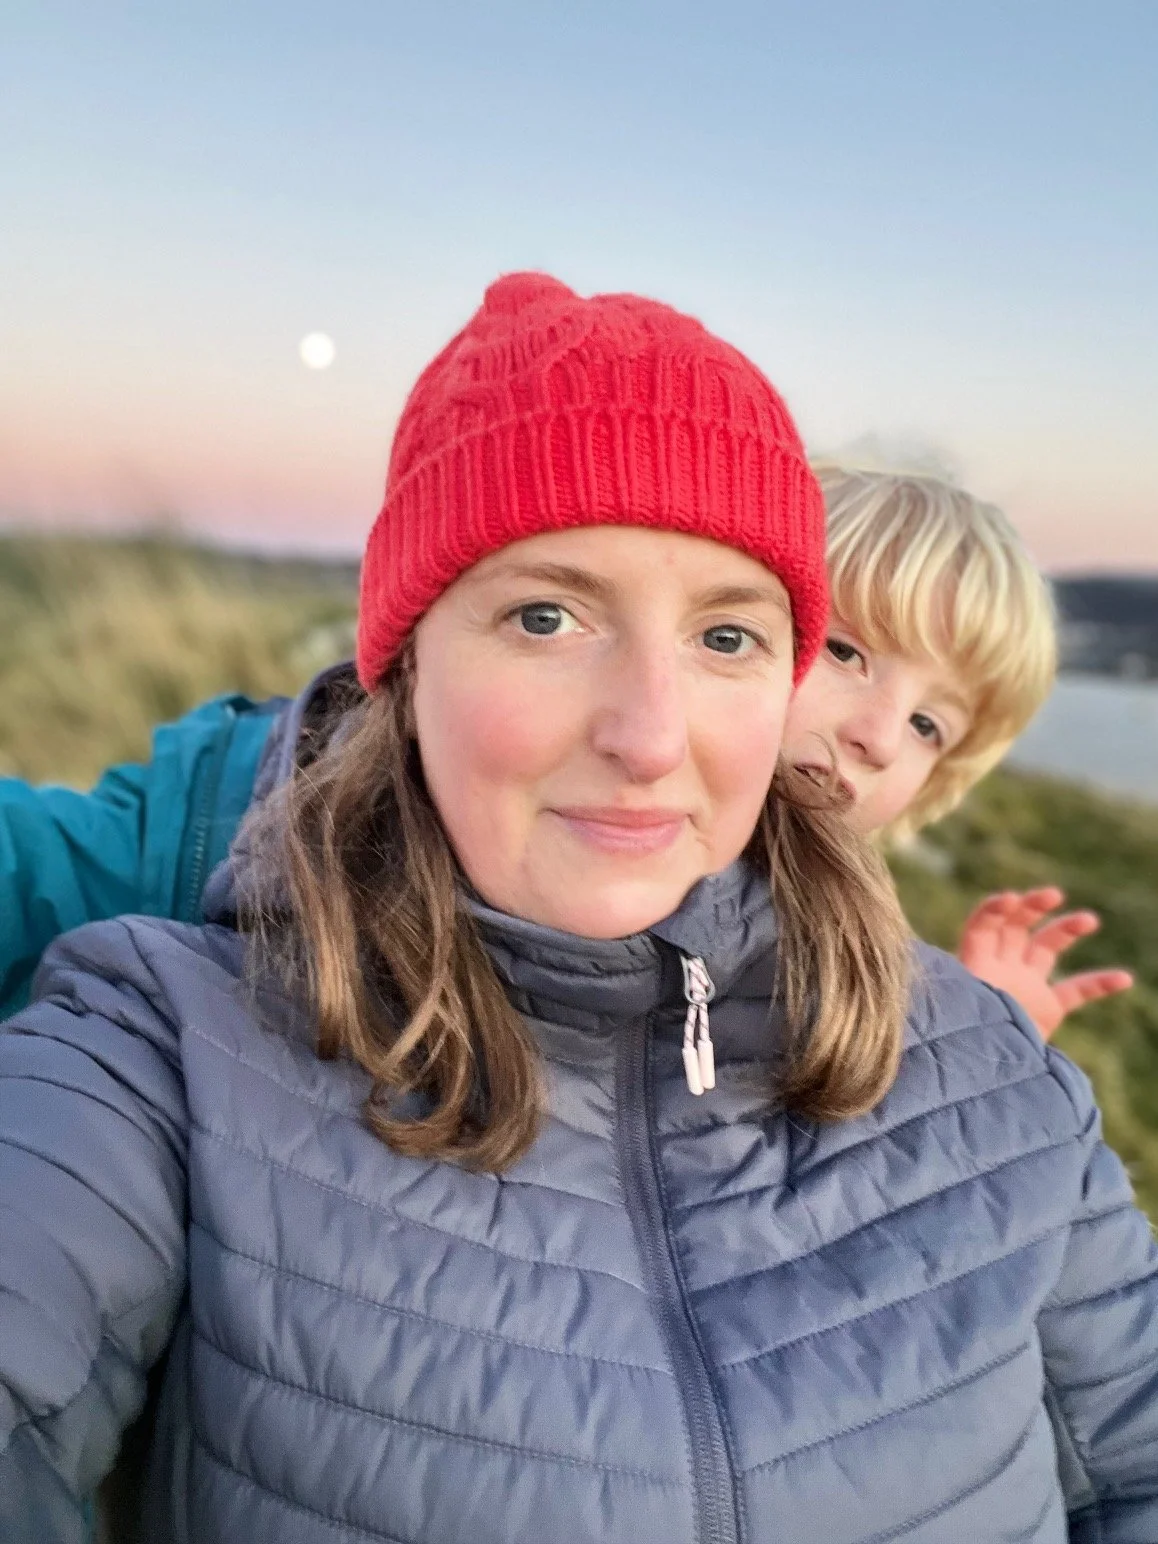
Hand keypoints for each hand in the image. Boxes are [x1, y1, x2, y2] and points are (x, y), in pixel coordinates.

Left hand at [957, 886, 1133, 1040]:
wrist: (974, 1077)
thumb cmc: (955, 1040)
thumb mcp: (948, 1010)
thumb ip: (956, 992)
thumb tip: (944, 978)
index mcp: (971, 966)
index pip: (982, 927)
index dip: (993, 910)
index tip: (1009, 899)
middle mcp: (998, 968)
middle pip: (1016, 926)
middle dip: (1032, 907)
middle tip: (1051, 895)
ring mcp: (1023, 985)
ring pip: (1046, 947)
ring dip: (1067, 929)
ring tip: (1089, 920)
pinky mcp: (1046, 1009)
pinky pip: (1076, 990)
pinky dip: (1099, 984)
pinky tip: (1124, 978)